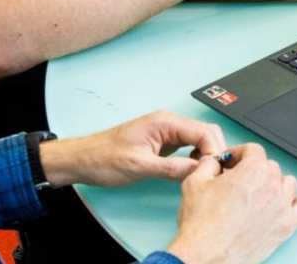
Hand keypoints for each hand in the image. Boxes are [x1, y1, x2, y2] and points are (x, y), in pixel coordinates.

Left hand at [39, 111, 227, 186]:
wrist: (82, 160)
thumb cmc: (103, 158)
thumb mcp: (140, 166)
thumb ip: (172, 168)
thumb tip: (199, 170)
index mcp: (164, 122)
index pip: (204, 131)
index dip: (214, 151)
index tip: (214, 170)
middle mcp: (168, 123)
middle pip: (206, 133)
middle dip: (214, 152)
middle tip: (213, 174)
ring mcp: (167, 132)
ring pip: (199, 140)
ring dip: (206, 155)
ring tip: (205, 174)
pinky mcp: (163, 143)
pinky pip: (189, 146)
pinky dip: (196, 157)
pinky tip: (193, 170)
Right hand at [165, 144, 296, 263]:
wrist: (207, 255)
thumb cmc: (202, 224)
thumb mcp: (194, 183)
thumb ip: (208, 166)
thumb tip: (213, 163)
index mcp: (253, 170)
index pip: (253, 150)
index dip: (239, 154)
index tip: (231, 162)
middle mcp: (273, 185)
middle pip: (270, 167)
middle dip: (253, 171)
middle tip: (238, 181)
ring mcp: (283, 206)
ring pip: (288, 183)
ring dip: (274, 184)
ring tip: (258, 193)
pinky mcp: (286, 226)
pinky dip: (294, 203)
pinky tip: (280, 205)